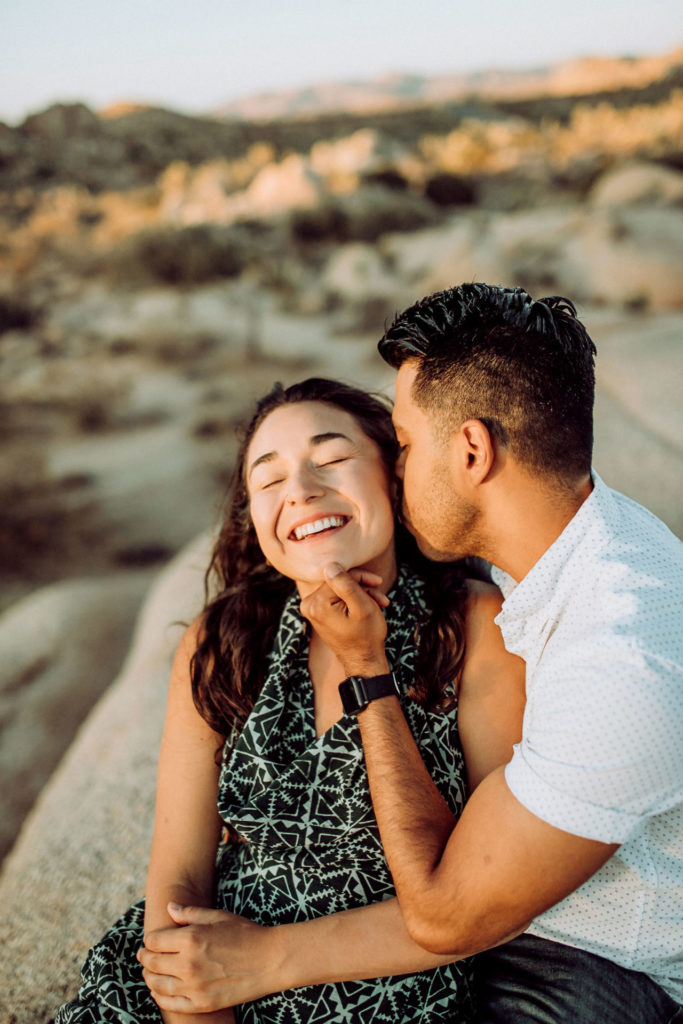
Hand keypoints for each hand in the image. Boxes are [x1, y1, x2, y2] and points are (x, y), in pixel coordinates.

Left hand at [138, 904, 282, 1011]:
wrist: (270, 960)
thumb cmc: (245, 933)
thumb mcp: (218, 916)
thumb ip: (190, 912)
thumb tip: (169, 907)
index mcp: (191, 938)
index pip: (154, 940)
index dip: (150, 939)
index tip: (151, 940)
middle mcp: (188, 963)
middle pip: (152, 962)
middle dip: (145, 957)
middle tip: (143, 955)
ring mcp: (194, 986)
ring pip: (157, 984)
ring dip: (149, 977)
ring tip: (148, 972)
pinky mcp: (202, 1004)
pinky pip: (171, 1003)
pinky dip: (160, 997)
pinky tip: (159, 991)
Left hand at [300, 564, 390, 675]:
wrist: (364, 661)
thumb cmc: (366, 636)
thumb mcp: (361, 607)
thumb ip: (346, 584)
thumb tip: (330, 564)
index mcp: (316, 604)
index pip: (339, 576)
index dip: (361, 577)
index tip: (378, 583)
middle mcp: (309, 605)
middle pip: (338, 582)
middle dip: (362, 587)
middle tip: (381, 597)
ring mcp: (312, 610)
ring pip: (340, 589)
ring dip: (361, 594)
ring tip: (379, 603)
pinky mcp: (319, 612)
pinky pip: (337, 598)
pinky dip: (353, 601)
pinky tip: (369, 607)